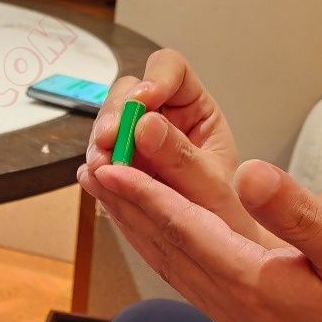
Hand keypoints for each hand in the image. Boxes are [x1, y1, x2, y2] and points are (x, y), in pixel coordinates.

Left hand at [78, 158, 321, 321]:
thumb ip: (297, 212)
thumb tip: (248, 172)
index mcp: (250, 282)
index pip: (183, 229)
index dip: (144, 193)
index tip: (110, 164)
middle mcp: (228, 304)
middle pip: (163, 248)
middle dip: (124, 208)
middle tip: (89, 171)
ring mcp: (230, 318)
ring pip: (169, 266)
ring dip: (136, 231)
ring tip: (108, 199)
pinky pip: (185, 281)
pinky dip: (161, 253)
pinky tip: (156, 241)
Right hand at [86, 49, 261, 240]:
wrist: (217, 251)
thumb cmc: (227, 216)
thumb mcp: (210, 186)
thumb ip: (181, 157)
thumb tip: (145, 125)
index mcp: (196, 109)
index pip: (171, 70)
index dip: (152, 79)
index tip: (141, 104)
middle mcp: (163, 119)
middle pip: (128, 93)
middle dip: (115, 115)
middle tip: (109, 142)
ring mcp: (137, 144)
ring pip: (108, 123)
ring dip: (100, 142)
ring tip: (101, 167)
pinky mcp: (120, 169)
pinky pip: (101, 157)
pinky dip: (96, 167)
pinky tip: (95, 179)